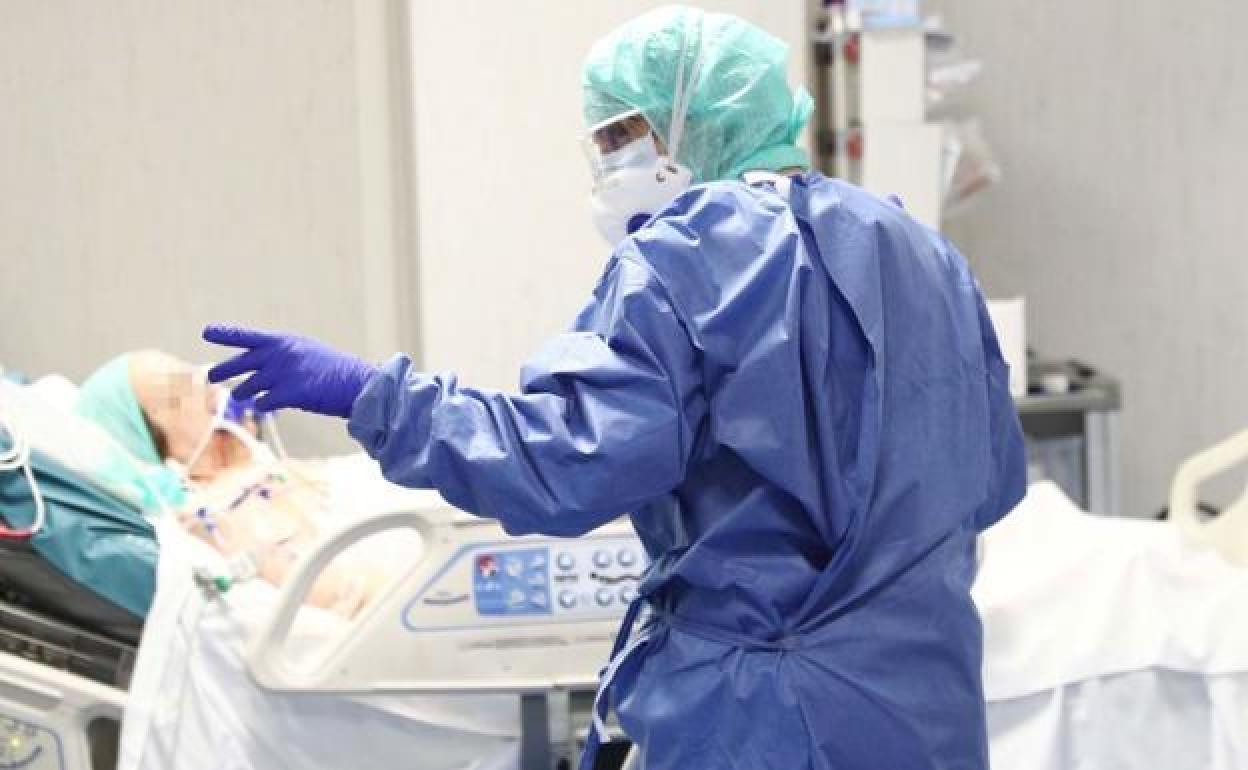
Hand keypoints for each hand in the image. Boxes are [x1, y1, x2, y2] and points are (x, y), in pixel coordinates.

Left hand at [202, 325, 377, 417]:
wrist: (358, 383)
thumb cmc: (335, 370)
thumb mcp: (306, 352)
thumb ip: (281, 357)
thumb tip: (257, 371)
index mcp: (283, 341)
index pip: (247, 336)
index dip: (225, 333)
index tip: (206, 331)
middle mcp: (279, 354)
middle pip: (239, 364)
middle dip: (222, 370)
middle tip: (211, 376)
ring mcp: (282, 373)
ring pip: (248, 387)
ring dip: (243, 393)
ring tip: (241, 395)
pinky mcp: (288, 393)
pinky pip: (263, 403)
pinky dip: (264, 406)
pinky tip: (268, 406)